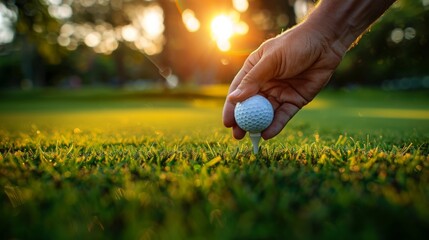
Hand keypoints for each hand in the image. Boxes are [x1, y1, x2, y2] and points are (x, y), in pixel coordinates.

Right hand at [222, 23, 345, 139]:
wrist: (326, 42)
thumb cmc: (295, 44)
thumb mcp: (271, 60)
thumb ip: (253, 80)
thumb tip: (234, 98)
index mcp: (254, 70)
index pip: (239, 91)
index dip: (232, 107)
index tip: (227, 122)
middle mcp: (265, 83)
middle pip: (251, 106)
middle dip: (243, 121)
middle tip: (237, 135)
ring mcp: (280, 92)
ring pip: (266, 113)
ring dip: (259, 126)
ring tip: (252, 138)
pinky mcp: (295, 100)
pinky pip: (283, 115)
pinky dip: (276, 125)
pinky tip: (268, 134)